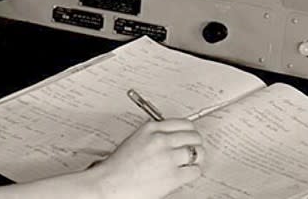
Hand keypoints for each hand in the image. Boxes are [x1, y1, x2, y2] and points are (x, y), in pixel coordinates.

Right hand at [89, 119, 203, 198]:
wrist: (109, 184)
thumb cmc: (117, 167)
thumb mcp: (135, 140)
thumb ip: (154, 135)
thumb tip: (173, 137)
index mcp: (151, 129)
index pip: (184, 123)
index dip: (190, 131)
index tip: (191, 135)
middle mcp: (161, 140)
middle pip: (194, 136)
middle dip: (196, 144)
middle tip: (193, 150)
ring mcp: (168, 157)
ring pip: (198, 152)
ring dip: (197, 158)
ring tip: (191, 162)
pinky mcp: (173, 176)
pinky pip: (195, 171)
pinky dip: (193, 173)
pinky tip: (186, 174)